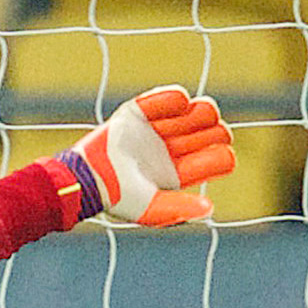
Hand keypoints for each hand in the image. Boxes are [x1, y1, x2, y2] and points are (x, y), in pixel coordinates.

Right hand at [66, 85, 238, 227]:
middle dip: (215, 129)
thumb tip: (209, 210)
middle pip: (209, 133)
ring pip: (193, 113)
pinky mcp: (137, 114)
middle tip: (212, 127)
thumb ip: (179, 209)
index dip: (222, 156)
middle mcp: (171, 150)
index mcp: (179, 172)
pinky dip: (174, 97)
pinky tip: (181, 100)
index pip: (215, 159)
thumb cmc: (116, 197)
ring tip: (197, 111)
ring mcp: (155, 130)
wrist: (85, 177)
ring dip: (201, 111)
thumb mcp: (150, 208)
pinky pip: (163, 100)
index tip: (219, 153)